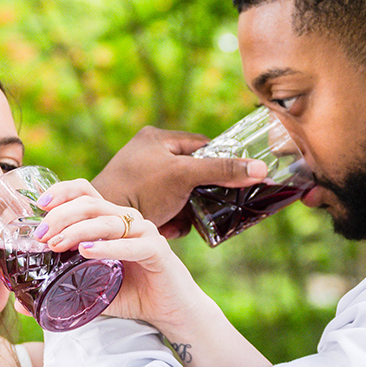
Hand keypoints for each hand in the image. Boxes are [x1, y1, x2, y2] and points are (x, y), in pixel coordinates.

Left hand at [36, 179, 207, 327]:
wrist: (170, 313)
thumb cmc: (132, 296)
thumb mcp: (90, 290)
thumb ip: (60, 290)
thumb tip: (19, 304)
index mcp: (110, 221)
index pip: (85, 193)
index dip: (62, 192)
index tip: (39, 205)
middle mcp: (127, 220)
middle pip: (90, 203)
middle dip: (61, 216)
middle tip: (40, 235)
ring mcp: (144, 233)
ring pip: (107, 221)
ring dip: (77, 230)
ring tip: (56, 245)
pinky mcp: (157, 250)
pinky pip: (130, 245)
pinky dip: (107, 247)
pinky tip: (87, 252)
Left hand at [92, 126, 266, 237]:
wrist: (104, 224)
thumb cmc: (140, 190)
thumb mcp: (185, 176)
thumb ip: (223, 171)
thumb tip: (262, 169)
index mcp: (155, 138)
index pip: (200, 145)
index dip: (218, 161)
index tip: (232, 179)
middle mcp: (147, 155)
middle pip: (192, 172)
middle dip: (200, 193)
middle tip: (205, 205)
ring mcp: (142, 180)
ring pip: (182, 194)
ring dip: (187, 211)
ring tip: (180, 219)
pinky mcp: (140, 203)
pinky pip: (168, 208)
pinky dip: (172, 220)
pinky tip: (168, 228)